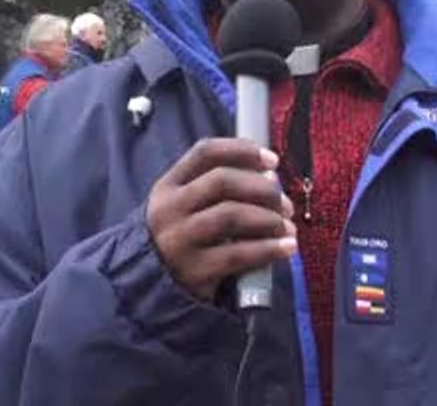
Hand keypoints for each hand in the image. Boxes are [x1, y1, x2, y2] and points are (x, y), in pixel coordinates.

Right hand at [146, 138, 296, 301]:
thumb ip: (218, 187)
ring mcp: (179, 241)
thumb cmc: (182, 237)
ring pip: (231, 216)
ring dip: (268, 219)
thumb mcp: (185, 206)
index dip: (243, 150)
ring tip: (288, 227)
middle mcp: (170, 209)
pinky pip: (237, 255)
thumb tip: (271, 175)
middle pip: (222, 182)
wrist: (148, 286)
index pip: (205, 153)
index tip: (273, 160)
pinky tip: (286, 248)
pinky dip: (268, 249)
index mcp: (168, 186)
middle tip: (285, 204)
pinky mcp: (193, 271)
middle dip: (262, 189)